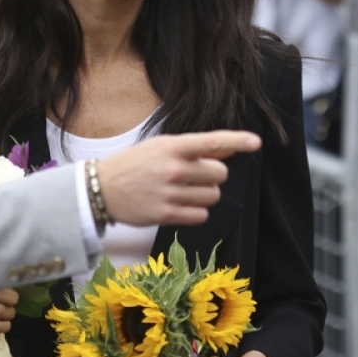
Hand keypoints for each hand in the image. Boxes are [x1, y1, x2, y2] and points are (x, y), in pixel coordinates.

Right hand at [98, 131, 257, 225]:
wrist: (102, 188)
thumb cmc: (135, 164)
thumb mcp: (162, 147)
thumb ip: (196, 149)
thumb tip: (230, 150)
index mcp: (172, 147)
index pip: (211, 141)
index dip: (236, 140)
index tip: (255, 142)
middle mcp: (173, 169)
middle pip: (219, 174)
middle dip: (212, 176)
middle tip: (194, 177)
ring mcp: (170, 193)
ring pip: (213, 196)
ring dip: (205, 195)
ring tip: (184, 191)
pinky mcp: (166, 214)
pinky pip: (201, 215)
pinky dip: (196, 212)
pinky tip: (180, 205)